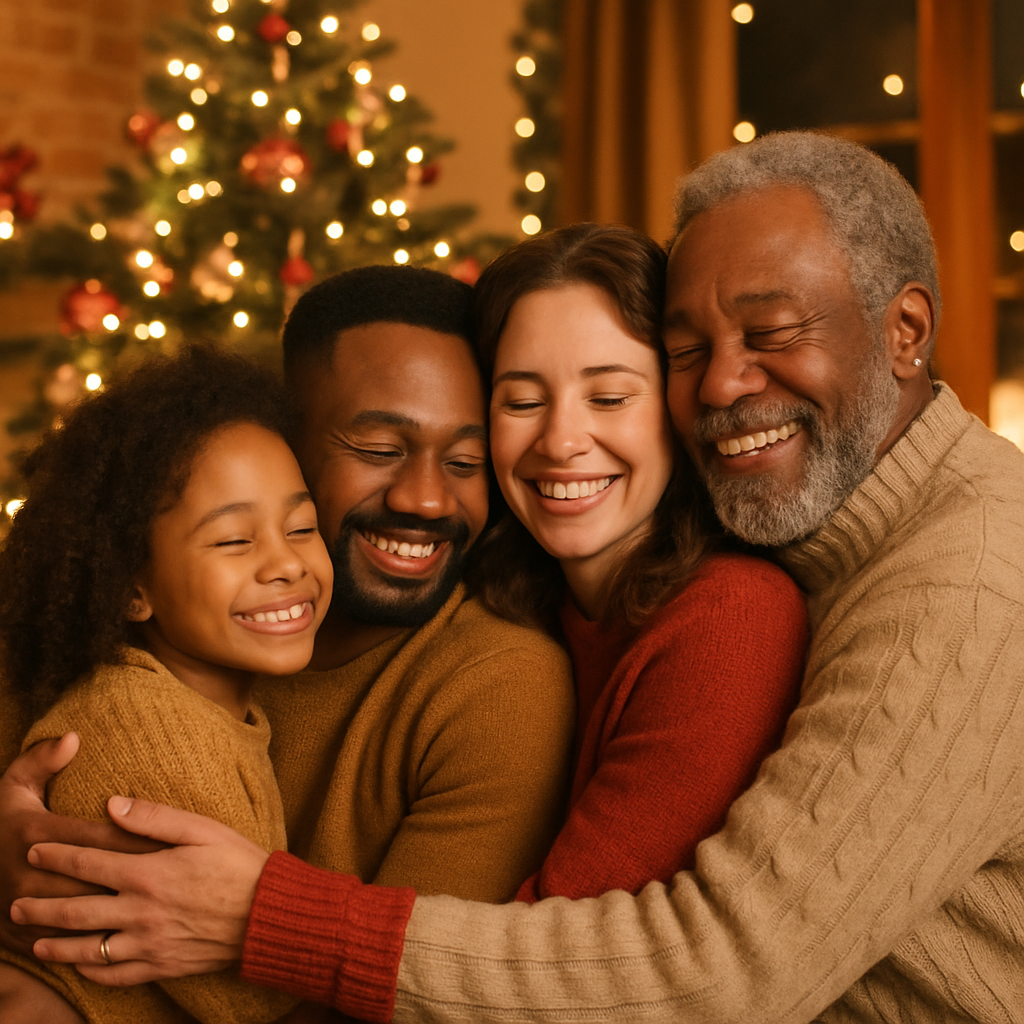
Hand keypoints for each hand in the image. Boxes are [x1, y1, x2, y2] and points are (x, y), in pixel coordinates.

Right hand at [0, 735, 155, 956]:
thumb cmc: (3, 823)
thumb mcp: (14, 787)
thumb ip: (42, 760)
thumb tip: (74, 737)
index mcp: (36, 834)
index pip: (100, 838)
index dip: (139, 841)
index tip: (177, 844)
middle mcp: (29, 873)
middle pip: (97, 879)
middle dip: (140, 881)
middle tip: (184, 881)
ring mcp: (24, 908)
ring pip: (85, 915)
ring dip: (124, 916)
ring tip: (168, 912)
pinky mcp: (21, 936)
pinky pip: (67, 944)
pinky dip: (100, 943)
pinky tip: (134, 939)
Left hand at [11, 796, 269, 985]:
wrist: (268, 914)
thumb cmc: (239, 864)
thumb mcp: (203, 829)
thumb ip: (155, 818)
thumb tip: (112, 805)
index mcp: (148, 873)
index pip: (88, 862)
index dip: (56, 854)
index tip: (33, 848)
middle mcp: (140, 911)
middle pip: (75, 910)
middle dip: (40, 906)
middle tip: (14, 903)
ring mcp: (148, 943)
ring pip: (87, 949)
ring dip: (55, 945)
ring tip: (35, 941)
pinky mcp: (160, 966)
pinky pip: (114, 975)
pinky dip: (90, 971)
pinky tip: (80, 965)